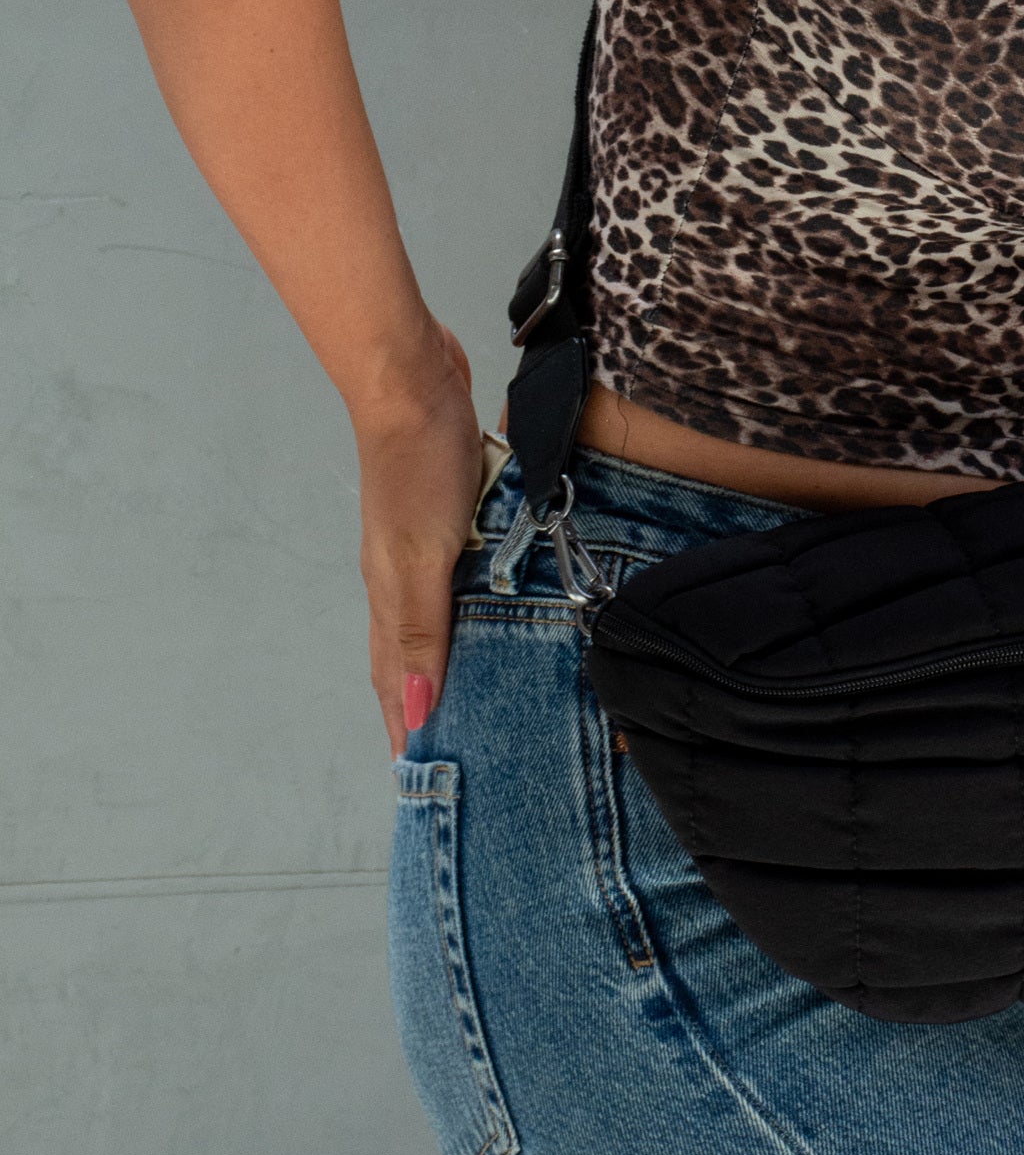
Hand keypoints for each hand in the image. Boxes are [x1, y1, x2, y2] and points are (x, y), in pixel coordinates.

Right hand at [356, 318, 485, 755]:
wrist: (413, 379)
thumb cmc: (417, 463)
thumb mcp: (422, 555)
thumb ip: (422, 631)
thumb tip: (413, 711)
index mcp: (392, 593)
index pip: (396, 680)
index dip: (405, 726)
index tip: (420, 775)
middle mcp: (403, 574)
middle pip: (413, 653)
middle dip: (427, 703)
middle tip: (458, 748)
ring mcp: (425, 541)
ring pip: (440, 614)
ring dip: (457, 653)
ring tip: (486, 690)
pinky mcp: (452, 510)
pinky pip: (463, 573)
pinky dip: (476, 602)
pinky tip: (500, 605)